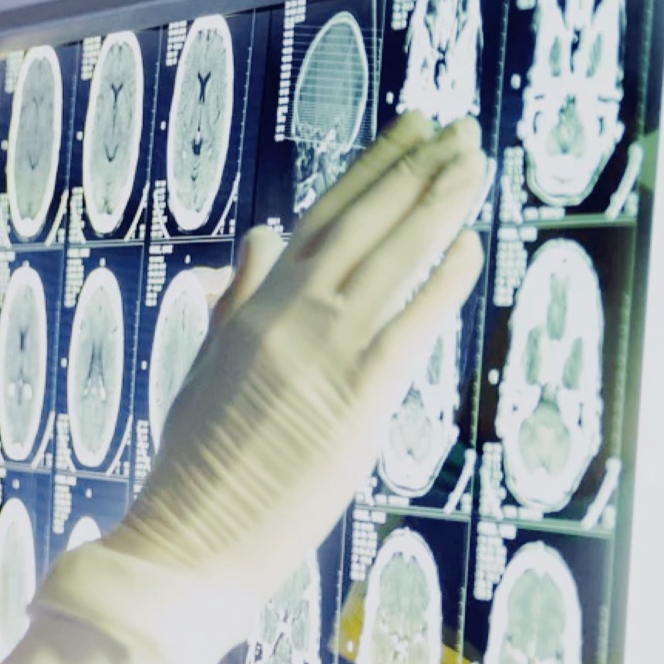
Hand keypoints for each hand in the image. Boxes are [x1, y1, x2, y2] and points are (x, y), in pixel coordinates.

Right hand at [107, 112, 489, 591]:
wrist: (189, 534)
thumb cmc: (195, 465)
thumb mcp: (208, 365)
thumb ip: (240, 299)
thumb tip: (259, 238)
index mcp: (254, 305)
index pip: (322, 216)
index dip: (372, 167)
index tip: (412, 129)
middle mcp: (290, 314)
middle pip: (365, 222)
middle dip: (417, 169)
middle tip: (459, 128)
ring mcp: (324, 351)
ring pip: (393, 258)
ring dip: (439, 206)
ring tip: (475, 164)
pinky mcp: (356, 398)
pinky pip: (411, 325)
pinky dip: (443, 284)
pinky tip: (471, 249)